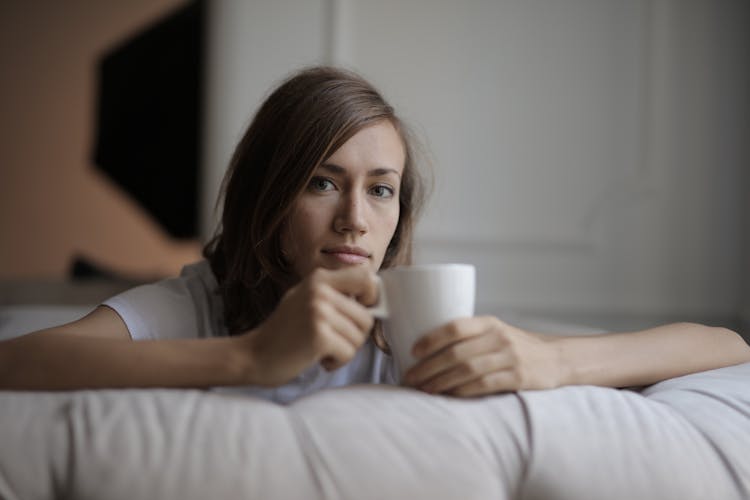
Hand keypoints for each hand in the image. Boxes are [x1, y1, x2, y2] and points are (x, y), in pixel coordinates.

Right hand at [241, 266, 378, 386]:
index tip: (360, 313)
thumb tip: (376, 296)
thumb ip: (336, 293)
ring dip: (344, 350)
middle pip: (367, 317)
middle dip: (354, 336)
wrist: (253, 355)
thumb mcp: (307, 299)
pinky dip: (336, 362)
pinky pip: (349, 353)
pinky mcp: (319, 336)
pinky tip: (317, 358)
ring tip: (320, 348)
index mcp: (319, 278)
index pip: (367, 277)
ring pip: (359, 338)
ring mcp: (319, 312)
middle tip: (331, 340)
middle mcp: (319, 291)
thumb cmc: (285, 332)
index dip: (373, 298)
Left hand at [403, 316, 562, 396]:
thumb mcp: (494, 332)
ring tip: (425, 390)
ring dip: (441, 382)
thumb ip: (468, 336)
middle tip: (411, 379)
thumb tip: (425, 350)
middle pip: (456, 353)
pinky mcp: (518, 377)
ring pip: (467, 370)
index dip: (431, 339)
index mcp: (488, 323)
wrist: (555, 358)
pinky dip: (462, 391)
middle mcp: (498, 337)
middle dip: (428, 368)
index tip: (412, 352)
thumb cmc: (514, 346)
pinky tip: (449, 396)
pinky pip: (484, 385)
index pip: (455, 327)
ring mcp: (510, 357)